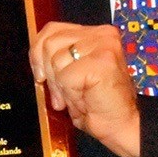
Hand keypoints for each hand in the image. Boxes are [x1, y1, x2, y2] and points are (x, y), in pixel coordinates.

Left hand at [30, 22, 140, 156]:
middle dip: (48, 73)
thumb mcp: (72, 72)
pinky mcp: (101, 62)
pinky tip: (84, 100)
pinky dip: (70, 94)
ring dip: (61, 86)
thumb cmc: (98, 104)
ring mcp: (103, 45)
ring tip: (76, 97)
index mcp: (95, 33)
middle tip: (61, 95)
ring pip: (56, 60)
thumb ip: (57, 58)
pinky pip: (65, 77)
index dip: (38, 53)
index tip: (40, 75)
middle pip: (50, 43)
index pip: (52, 29)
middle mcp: (102, 34)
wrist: (121, 126)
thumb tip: (35, 57)